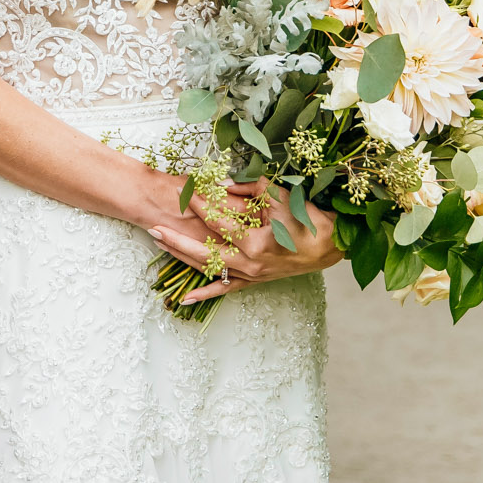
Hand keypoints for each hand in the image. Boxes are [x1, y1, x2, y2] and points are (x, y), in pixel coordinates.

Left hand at [147, 180, 341, 304]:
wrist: (330, 246)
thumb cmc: (307, 219)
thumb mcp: (280, 196)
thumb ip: (250, 187)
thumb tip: (223, 183)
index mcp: (256, 243)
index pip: (218, 221)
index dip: (199, 204)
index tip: (184, 191)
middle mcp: (249, 265)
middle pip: (202, 252)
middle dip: (175, 239)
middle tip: (153, 226)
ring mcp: (250, 276)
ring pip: (208, 270)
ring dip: (182, 258)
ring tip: (159, 244)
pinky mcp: (254, 282)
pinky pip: (224, 290)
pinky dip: (204, 295)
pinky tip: (184, 299)